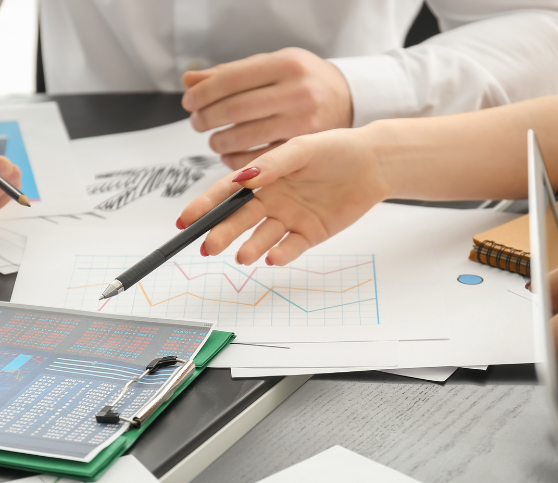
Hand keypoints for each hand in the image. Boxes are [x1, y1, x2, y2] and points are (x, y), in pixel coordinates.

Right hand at [178, 127, 386, 265]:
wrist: (372, 164)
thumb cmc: (336, 149)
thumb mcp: (302, 149)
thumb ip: (273, 164)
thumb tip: (243, 178)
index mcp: (262, 176)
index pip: (226, 192)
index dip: (204, 205)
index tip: (185, 220)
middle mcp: (271, 198)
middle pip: (240, 218)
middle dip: (222, 232)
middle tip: (208, 245)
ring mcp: (289, 217)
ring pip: (262, 236)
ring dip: (250, 246)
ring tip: (243, 256)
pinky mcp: (309, 233)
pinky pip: (291, 247)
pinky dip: (280, 253)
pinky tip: (272, 257)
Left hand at [182, 47, 352, 168]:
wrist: (348, 100)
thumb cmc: (303, 80)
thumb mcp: (273, 65)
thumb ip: (232, 73)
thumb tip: (190, 81)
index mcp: (286, 65)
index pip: (230, 79)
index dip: (203, 92)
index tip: (190, 102)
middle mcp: (297, 93)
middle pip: (234, 109)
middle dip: (206, 118)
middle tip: (198, 122)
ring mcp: (303, 123)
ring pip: (243, 138)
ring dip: (218, 142)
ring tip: (214, 139)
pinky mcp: (305, 151)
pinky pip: (259, 161)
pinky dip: (236, 162)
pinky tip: (232, 155)